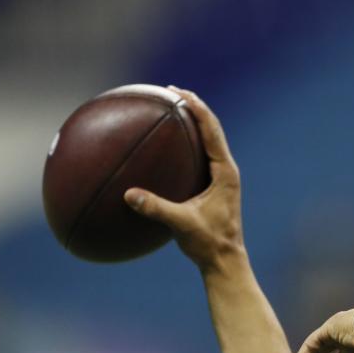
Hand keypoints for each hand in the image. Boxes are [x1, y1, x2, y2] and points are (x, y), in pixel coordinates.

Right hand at [123, 86, 243, 271]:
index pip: (212, 131)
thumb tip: (127, 195)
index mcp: (225, 172)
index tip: (180, 92)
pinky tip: (163, 149)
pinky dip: (184, 146)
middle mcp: (225, 170)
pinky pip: (198, 157)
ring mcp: (220, 178)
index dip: (198, 108)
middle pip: (211, 129)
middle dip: (193, 108)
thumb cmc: (209, 243)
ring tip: (170, 108)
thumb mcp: (182, 225)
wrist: (225, 261)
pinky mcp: (213, 187)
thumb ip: (156, 209)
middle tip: (172, 91)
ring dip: (191, 123)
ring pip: (207, 141)